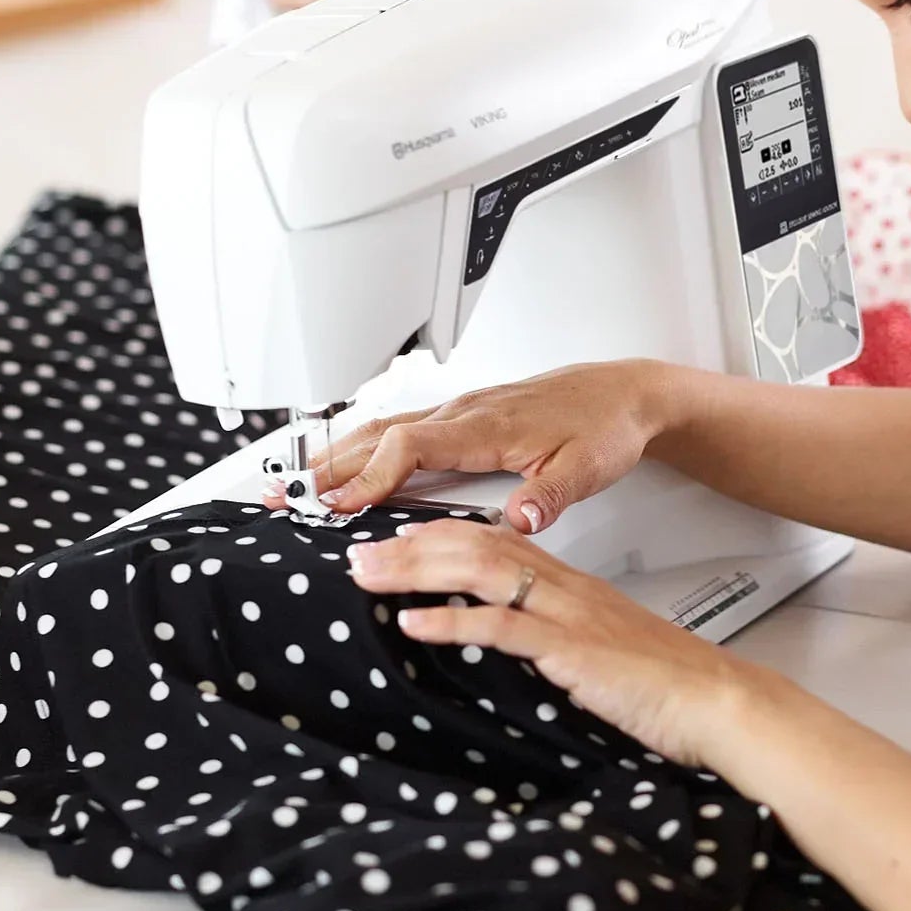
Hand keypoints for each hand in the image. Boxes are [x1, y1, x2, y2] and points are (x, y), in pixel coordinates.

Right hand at [261, 360, 675, 533]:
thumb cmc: (605, 427)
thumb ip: (549, 495)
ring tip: (298, 481)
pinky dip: (365, 444)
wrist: (626, 394)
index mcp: (486, 426)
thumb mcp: (587, 468)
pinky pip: (402, 426)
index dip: (371, 477)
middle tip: (284, 496)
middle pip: (381, 435)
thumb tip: (519, 517)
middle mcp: (465, 413)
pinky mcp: (465, 415)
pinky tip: (349, 458)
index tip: (338, 506)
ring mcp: (461, 411)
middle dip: (330, 466)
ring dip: (339, 453)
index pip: (411, 447)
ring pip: (385, 427)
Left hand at [349, 517, 759, 768]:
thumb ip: (555, 639)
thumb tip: (509, 648)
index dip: (437, 537)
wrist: (716, 701)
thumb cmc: (665, 685)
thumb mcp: (600, 650)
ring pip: (480, 571)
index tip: (393, 542)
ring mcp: (568, 615)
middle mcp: (564, 588)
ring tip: (369, 576)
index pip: (493, 541)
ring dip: (416, 572)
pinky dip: (452, 622)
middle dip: (410, 547)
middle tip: (358, 555)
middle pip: (475, 545)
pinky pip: (504, 626)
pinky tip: (415, 623)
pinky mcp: (573, 649)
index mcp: (569, 585)